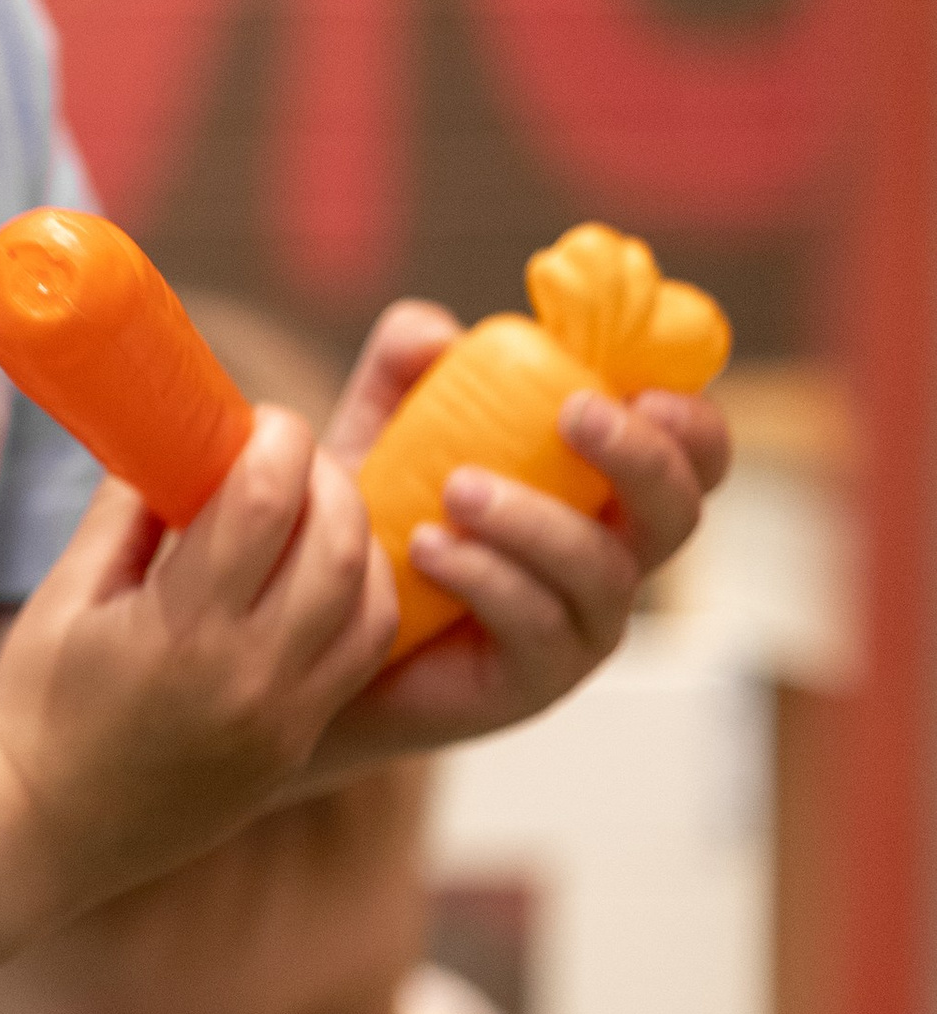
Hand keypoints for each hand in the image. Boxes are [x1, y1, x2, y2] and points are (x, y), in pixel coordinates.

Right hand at [0, 405, 394, 904]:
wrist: (40, 827)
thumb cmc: (38, 701)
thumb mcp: (67, 592)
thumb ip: (130, 508)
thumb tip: (180, 435)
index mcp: (181, 629)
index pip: (267, 502)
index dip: (277, 438)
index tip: (256, 419)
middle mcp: (248, 677)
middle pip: (339, 544)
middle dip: (327, 475)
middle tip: (291, 453)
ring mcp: (283, 720)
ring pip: (373, 602)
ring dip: (358, 538)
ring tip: (313, 510)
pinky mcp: (297, 746)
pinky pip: (361, 657)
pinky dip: (361, 598)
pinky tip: (322, 575)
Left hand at [317, 301, 730, 759]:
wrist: (319, 616)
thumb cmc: (374, 509)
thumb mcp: (382, 419)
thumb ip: (407, 361)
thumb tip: (442, 335)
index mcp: (603, 484)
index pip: (693, 452)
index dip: (692, 419)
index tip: (642, 384)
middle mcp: (612, 554)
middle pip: (679, 509)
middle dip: (641, 455)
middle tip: (573, 412)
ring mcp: (582, 624)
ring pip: (606, 571)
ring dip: (538, 519)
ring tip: (456, 488)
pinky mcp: (536, 678)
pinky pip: (540, 625)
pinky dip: (488, 575)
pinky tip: (426, 546)